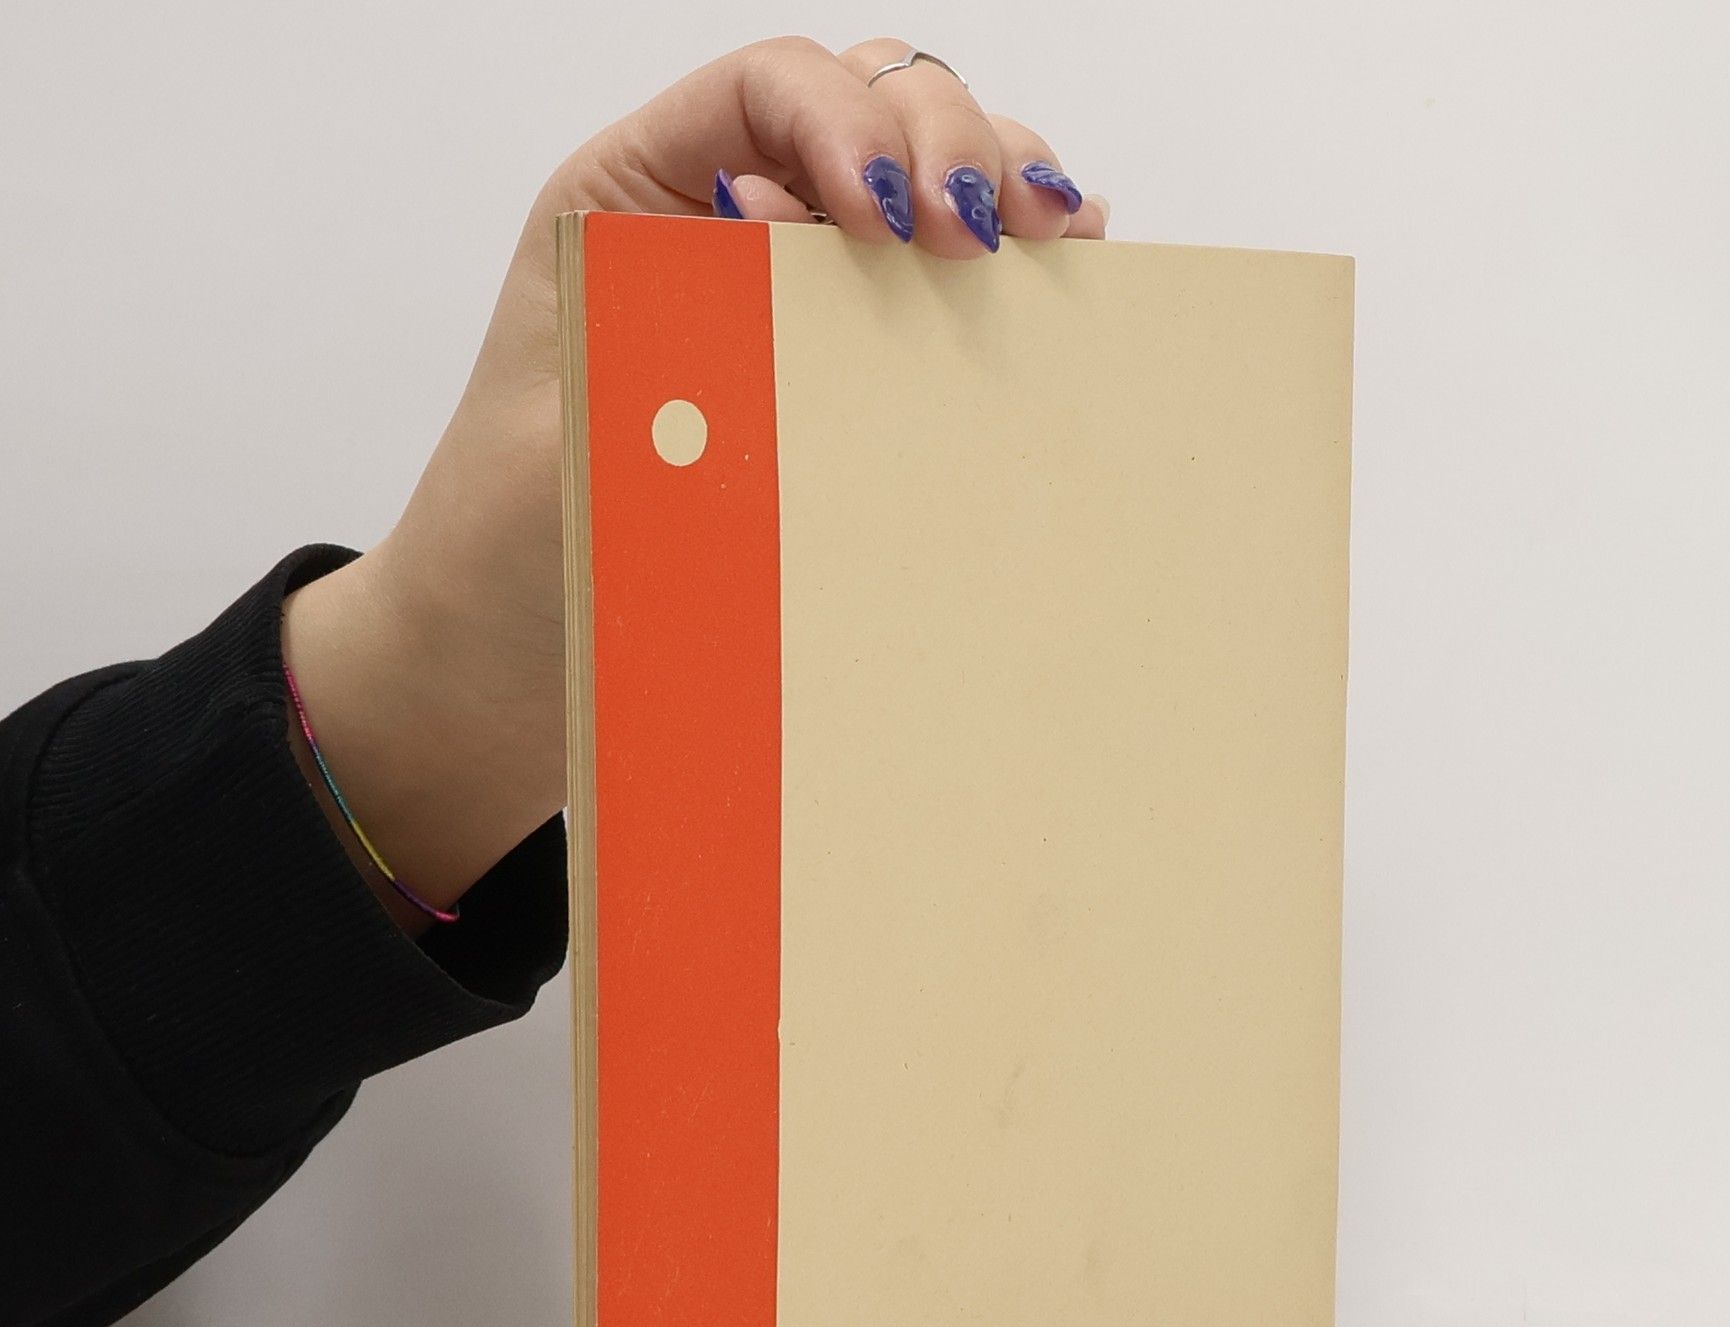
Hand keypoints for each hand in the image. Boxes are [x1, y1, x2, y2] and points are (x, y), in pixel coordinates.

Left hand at [282, 38, 1106, 926]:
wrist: (503, 660)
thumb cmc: (514, 547)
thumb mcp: (583, 438)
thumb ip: (698, 377)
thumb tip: (849, 339)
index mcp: (636, 199)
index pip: (768, 91)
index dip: (848, 122)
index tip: (885, 220)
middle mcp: (724, 222)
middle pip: (870, 103)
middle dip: (946, 142)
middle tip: (976, 239)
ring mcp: (795, 295)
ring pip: (927, 175)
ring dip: (998, 185)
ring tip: (1046, 246)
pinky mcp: (847, 375)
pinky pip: (943, 286)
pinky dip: (1012, 263)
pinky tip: (1056, 278)